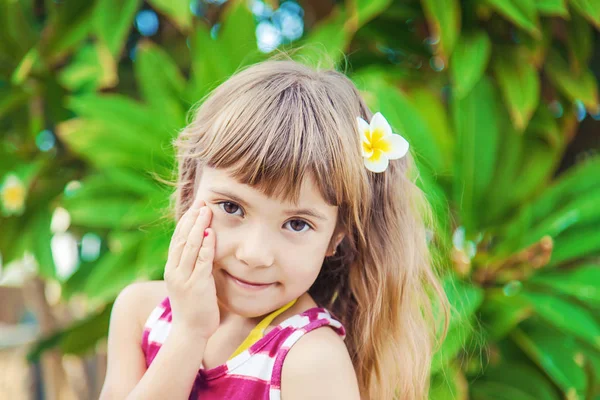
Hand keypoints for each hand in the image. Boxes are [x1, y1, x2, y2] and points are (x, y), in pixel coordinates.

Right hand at [164, 196, 218, 339]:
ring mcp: (184, 278)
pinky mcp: (197, 285)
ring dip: (199, 226)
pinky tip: (211, 232)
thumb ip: (192, 266)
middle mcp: (174, 271)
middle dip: (192, 218)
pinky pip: (202, 261)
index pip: (177, 239)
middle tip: (202, 201)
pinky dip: (206, 245)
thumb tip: (201, 249)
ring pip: (190, 246)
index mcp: (171, 269)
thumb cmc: (193, 308)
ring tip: (206, 209)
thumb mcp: (188, 283)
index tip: (195, 206)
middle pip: (181, 238)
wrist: (190, 333)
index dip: (186, 221)